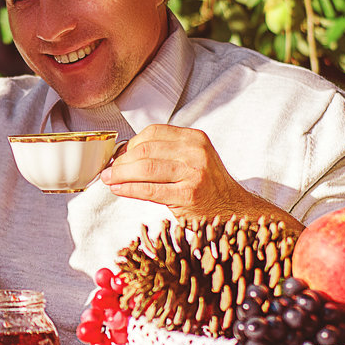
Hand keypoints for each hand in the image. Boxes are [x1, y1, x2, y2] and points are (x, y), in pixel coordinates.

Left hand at [100, 124, 301, 226]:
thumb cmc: (208, 188)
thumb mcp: (193, 160)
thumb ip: (165, 153)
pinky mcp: (188, 195)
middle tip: (108, 170)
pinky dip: (128, 189)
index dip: (130, 144)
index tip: (118, 155)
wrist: (235, 211)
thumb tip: (123, 155)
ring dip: (120, 174)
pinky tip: (118, 189)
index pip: (153, 133)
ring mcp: (193, 173)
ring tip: (109, 180)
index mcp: (195, 139)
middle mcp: (196, 152)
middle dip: (121, 161)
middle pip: (145, 150)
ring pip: (145, 168)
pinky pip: (149, 190)